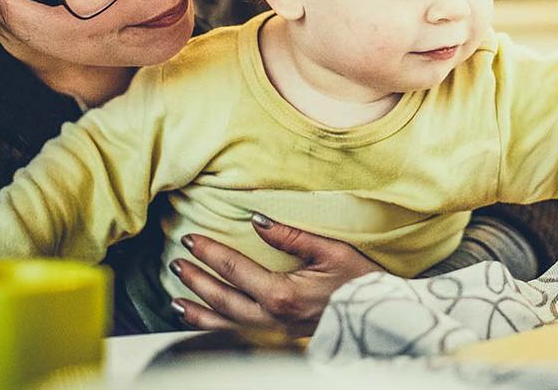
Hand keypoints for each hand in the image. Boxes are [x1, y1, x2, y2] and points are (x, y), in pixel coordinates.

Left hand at [169, 214, 383, 337]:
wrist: (382, 316)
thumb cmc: (360, 279)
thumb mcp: (330, 250)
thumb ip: (291, 236)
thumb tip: (256, 219)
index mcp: (282, 294)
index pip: (235, 270)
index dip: (210, 253)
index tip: (190, 239)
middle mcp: (273, 318)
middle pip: (222, 299)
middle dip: (196, 280)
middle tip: (176, 261)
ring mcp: (275, 333)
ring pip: (225, 325)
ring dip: (198, 311)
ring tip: (175, 300)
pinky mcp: (281, 338)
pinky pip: (239, 335)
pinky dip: (216, 329)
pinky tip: (205, 321)